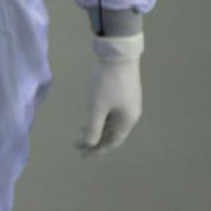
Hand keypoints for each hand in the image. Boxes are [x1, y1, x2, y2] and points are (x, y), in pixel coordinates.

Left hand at [77, 33, 143, 155]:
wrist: (118, 55)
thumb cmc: (107, 83)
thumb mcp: (97, 107)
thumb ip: (93, 128)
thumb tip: (89, 145)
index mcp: (127, 120)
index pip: (112, 142)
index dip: (98, 150)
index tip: (83, 155)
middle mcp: (131, 114)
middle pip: (112, 134)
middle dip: (96, 141)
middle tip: (79, 146)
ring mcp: (129, 104)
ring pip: (111, 123)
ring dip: (97, 129)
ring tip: (82, 132)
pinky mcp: (124, 94)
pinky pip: (112, 114)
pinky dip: (101, 119)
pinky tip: (91, 117)